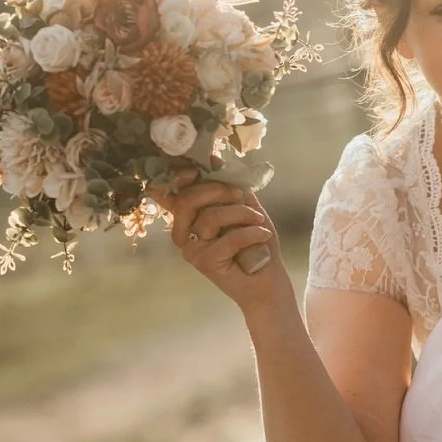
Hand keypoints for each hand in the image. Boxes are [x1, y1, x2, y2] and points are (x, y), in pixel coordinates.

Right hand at [158, 173, 291, 315]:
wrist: (268, 282)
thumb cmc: (256, 245)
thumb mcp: (245, 209)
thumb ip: (230, 187)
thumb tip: (215, 159)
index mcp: (190, 218)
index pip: (173, 193)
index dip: (179, 176)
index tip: (199, 167)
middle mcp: (184, 233)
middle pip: (187, 200)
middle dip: (217, 190)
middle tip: (242, 196)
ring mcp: (192, 250)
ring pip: (210, 218)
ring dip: (241, 214)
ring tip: (259, 221)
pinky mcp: (204, 263)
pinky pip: (227, 239)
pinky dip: (251, 233)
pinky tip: (263, 235)